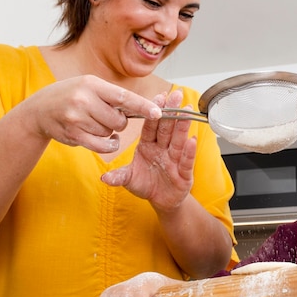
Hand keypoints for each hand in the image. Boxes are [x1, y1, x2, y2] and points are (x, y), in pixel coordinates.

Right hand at [26, 75, 160, 152]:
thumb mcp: (89, 87)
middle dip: (119, 121)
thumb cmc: (71, 96)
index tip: (158, 112)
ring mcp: (77, 118)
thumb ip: (112, 96)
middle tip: (105, 115)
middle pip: (119, 120)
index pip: (123, 96)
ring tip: (92, 121)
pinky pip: (102, 145)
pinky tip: (103, 138)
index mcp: (91, 83)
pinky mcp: (73, 135)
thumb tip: (145, 107)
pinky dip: (108, 144)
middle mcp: (83, 99)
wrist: (39, 110)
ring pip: (110, 132)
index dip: (143, 106)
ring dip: (107, 131)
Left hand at [101, 90, 196, 210]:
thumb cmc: (146, 185)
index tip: (158, 97)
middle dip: (172, 111)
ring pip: (178, 140)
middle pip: (167, 128)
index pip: (150, 126)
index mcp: (148, 145)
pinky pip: (186, 160)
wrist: (161, 201)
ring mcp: (174, 160)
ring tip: (187, 111)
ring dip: (183, 126)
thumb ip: (119, 176)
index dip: (153, 112)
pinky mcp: (184, 173)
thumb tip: (104, 177)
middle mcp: (162, 149)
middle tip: (176, 94)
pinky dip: (189, 151)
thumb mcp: (129, 179)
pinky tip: (192, 140)